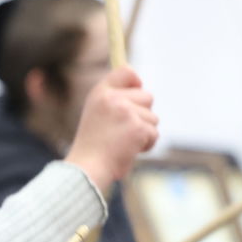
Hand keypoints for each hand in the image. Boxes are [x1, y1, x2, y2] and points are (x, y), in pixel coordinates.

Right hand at [64, 66, 158, 191]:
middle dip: (143, 114)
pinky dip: (146, 145)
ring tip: (124, 143)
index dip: (136, 81)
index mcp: (99, 93)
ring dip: (144, 132)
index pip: (126, 72)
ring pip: (153, 117)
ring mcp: (126, 112)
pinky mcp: (138, 128)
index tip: (137, 91)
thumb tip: (142, 91)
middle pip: (147, 96)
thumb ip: (114, 101)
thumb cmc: (92, 147)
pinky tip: (130, 151)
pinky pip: (154, 133)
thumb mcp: (96, 116)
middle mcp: (112, 98)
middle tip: (125, 131)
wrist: (87, 169)